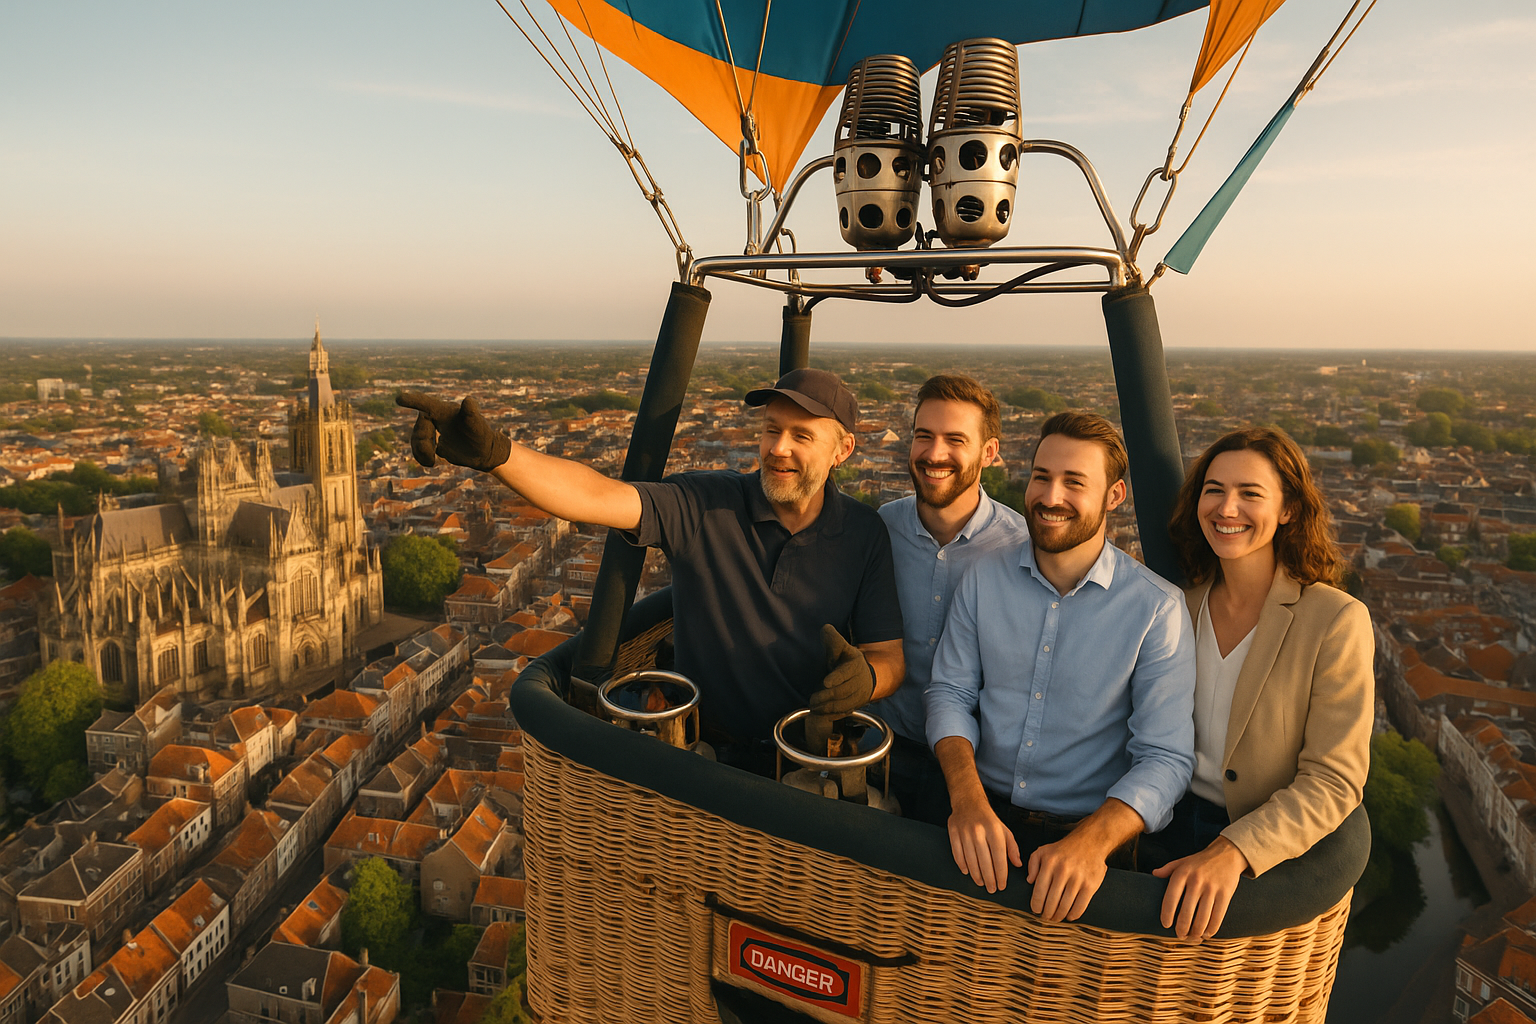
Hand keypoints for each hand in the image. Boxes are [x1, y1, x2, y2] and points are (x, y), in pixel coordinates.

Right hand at [396, 391, 511, 471]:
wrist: (483, 451)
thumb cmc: (481, 434)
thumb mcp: (476, 424)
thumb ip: (471, 412)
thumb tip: (468, 400)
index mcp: (444, 410)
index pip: (426, 403)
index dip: (413, 401)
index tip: (398, 399)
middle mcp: (436, 417)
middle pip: (419, 427)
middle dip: (422, 442)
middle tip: (433, 456)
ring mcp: (433, 429)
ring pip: (416, 438)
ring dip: (420, 451)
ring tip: (432, 462)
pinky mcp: (431, 441)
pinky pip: (418, 446)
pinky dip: (420, 456)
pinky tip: (431, 463)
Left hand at [809, 624, 874, 715]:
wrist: (866, 676)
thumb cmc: (847, 661)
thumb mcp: (842, 648)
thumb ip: (833, 640)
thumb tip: (825, 628)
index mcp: (855, 665)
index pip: (846, 672)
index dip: (836, 678)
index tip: (825, 682)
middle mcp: (859, 681)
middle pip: (844, 691)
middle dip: (827, 696)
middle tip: (812, 699)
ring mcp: (859, 695)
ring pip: (844, 704)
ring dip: (828, 707)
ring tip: (814, 707)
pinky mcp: (856, 706)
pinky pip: (845, 713)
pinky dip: (833, 715)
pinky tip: (821, 714)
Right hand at [947, 795, 1021, 892]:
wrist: (968, 802)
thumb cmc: (989, 820)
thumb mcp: (1004, 830)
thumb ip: (1012, 847)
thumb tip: (1018, 864)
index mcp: (994, 830)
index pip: (999, 856)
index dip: (1001, 873)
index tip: (1002, 885)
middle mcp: (979, 831)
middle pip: (984, 861)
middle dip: (989, 878)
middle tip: (992, 889)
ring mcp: (964, 832)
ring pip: (970, 859)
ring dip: (976, 875)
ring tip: (981, 883)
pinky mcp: (953, 832)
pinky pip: (957, 853)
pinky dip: (962, 865)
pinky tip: (967, 872)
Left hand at [1027, 831, 1109, 921]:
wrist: (1091, 841)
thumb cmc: (1065, 849)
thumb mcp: (1044, 850)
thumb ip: (1032, 864)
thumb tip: (1030, 881)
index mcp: (1049, 863)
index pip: (1039, 891)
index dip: (1036, 904)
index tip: (1035, 910)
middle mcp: (1063, 871)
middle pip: (1051, 901)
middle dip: (1047, 913)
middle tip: (1045, 917)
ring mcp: (1078, 879)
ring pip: (1065, 906)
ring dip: (1059, 916)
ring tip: (1055, 918)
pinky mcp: (1090, 885)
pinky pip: (1080, 906)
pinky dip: (1073, 914)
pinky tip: (1069, 915)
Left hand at [1152, 836, 1248, 939]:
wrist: (1227, 853)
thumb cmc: (1201, 861)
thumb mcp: (1182, 861)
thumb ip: (1168, 869)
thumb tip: (1154, 874)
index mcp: (1182, 874)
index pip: (1170, 898)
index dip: (1167, 914)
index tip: (1165, 925)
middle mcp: (1196, 881)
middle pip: (1186, 913)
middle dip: (1182, 929)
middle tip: (1180, 935)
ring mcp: (1212, 888)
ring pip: (1202, 918)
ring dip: (1197, 932)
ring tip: (1192, 937)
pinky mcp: (1225, 894)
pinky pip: (1218, 917)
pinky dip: (1212, 929)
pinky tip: (1207, 933)